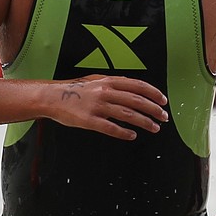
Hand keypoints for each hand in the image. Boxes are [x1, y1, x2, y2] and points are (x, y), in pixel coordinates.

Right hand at [48, 75, 167, 138]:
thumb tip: (133, 87)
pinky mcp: (89, 120)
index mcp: (108, 81)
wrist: (52, 98)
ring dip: (144, 122)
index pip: (137, 86)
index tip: (163, 101)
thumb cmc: (74, 90)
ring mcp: (97, 107)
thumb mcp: (96, 80)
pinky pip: (111, 128)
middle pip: (136, 101)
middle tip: (164, 117)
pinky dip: (124, 132)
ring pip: (127, 115)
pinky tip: (132, 135)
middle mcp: (105, 92)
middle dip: (154, 109)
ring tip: (154, 128)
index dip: (153, 93)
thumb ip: (114, 83)